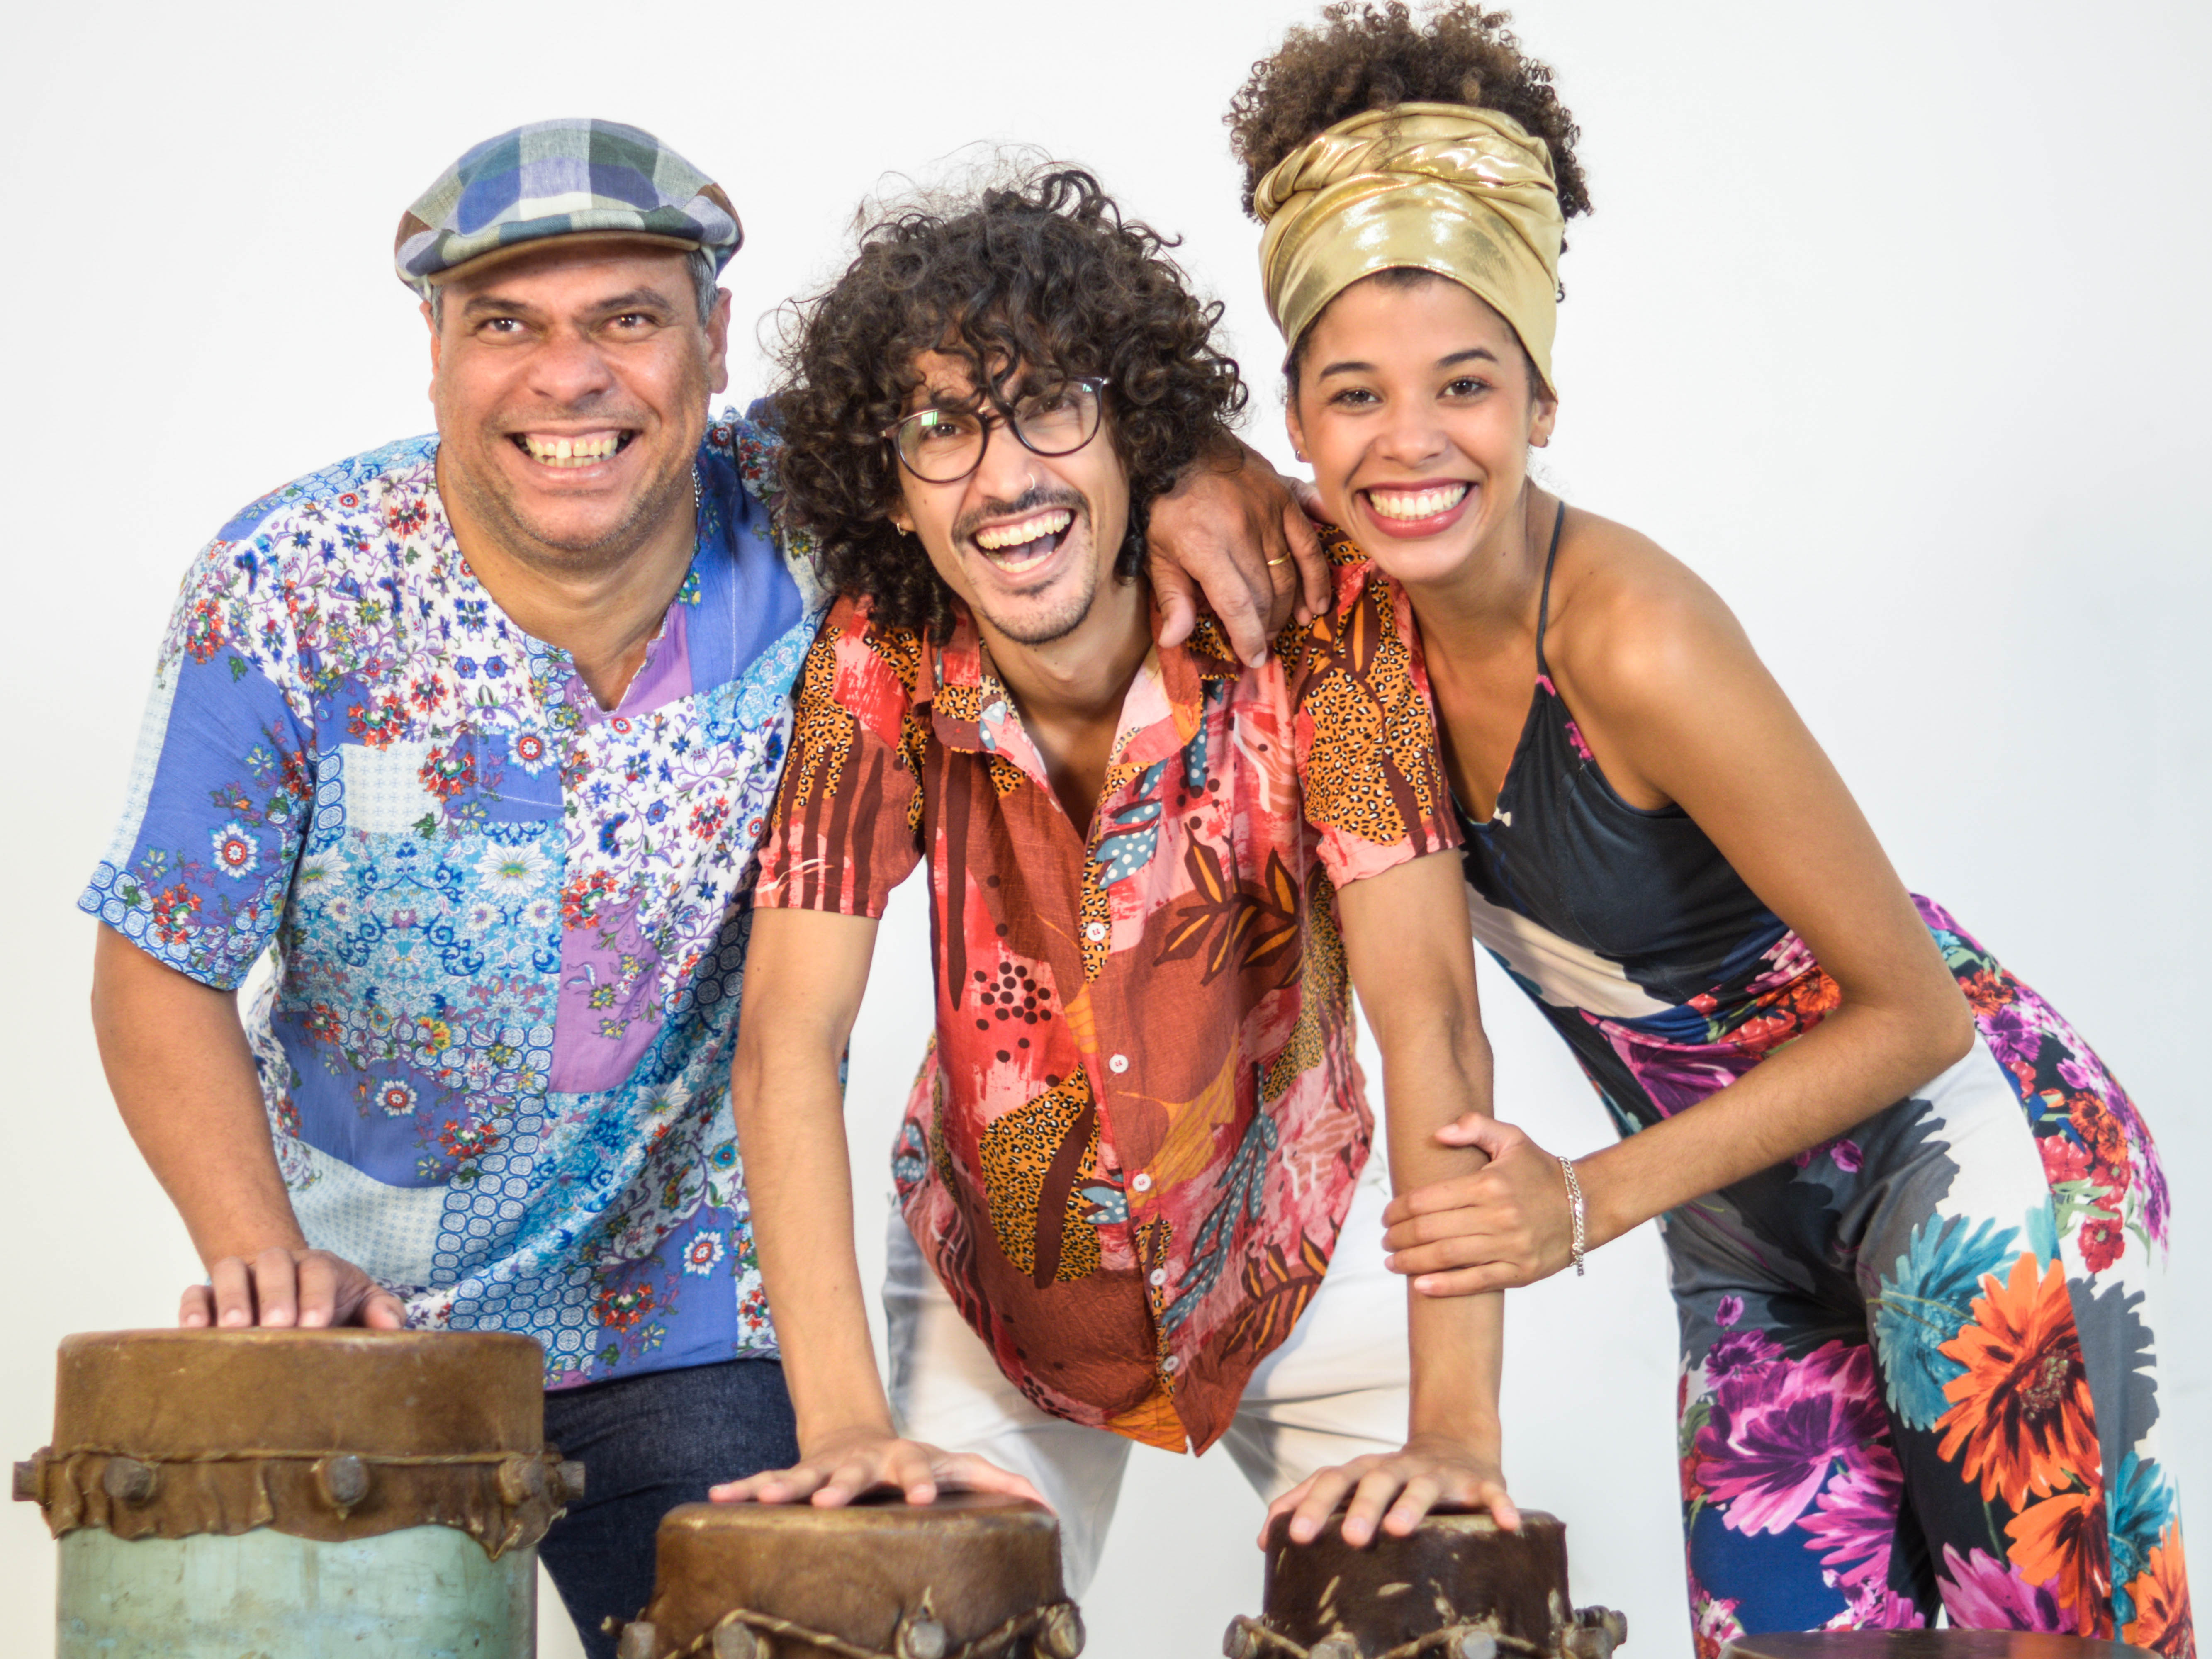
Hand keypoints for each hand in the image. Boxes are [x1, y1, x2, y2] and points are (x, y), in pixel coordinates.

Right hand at [181, 1247, 406, 1329]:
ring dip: (231, 1297)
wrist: (293, 1298)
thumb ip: (383, 1311)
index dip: (316, 1295)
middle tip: (276, 1326)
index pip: (319, 1271)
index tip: (316, 1325)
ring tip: (234, 1328)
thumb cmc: (333, 1305)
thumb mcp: (363, 1304)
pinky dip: (192, 1306)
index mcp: (318, 1267)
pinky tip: (194, 1329)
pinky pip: (196, 1291)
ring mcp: (242, 1278)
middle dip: (275, 1294)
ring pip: (230, 1270)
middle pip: (274, 1264)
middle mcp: (278, 1265)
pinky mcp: (210, 1296)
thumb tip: (393, 1327)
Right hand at [709, 1426, 1044, 1508]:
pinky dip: (744, 1488)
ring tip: (767, 1499)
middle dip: (843, 1486)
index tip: (922, 1498)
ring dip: (786, 1486)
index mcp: (905, 1460)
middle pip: (856, 1472)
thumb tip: (1045, 1504)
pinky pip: (766, 1479)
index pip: (916, 1468)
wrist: (859, 1435)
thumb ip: (996, 1482)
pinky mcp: (797, 1472)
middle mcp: (865, 1461)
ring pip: (805, 1474)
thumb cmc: (915, 1462)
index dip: (920, 1481)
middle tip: (830, 1501)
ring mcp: (828, 1466)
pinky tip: (717, 1498)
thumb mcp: (956, 1466)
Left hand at [1146, 438, 1329, 664]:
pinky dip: (1317, 575)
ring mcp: (1268, 514)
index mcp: (1206, 548)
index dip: (1248, 636)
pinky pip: (1310, 542)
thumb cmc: (1167, 504)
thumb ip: (1172, 597)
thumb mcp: (1157, 551)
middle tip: (1264, 640)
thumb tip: (1177, 640)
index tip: (1253, 657)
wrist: (1184, 444)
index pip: (1237, 604)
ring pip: (1290, 574)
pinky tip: (1318, 600)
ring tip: (1292, 624)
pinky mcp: (1285, 498)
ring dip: (1293, 606)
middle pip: (1266, 594)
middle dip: (1267, 625)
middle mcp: (1241, 532)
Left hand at [1263, 1433, 1517, 1548]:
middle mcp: (1400, 1467)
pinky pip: (1492, 1494)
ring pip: (1424, 1486)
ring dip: (1412, 1505)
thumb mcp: (1354, 1486)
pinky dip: (1500, 1506)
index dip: (1310, 1507)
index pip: (1331, 1482)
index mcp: (1367, 1470)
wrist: (1457, 1444)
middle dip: (1361, 1508)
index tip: (1290, 1536)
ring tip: (1401, 1528)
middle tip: (1350, 1537)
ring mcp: (1440, 1474)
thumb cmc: (1396, 1477)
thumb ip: (1312, 1505)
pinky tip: (1507, 1524)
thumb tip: (1263, 1539)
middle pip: (1375, 1481)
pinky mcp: (1480, 1482)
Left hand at [1382, 1116, 1577, 1294]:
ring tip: (1392, 1261)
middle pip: (1432, 1230)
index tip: (1387, 1214)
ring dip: (1412, 1261)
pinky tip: (1420, 1284)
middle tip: (1385, 1239)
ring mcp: (1510, 1246)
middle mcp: (1498, 1216)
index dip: (1399, 1209)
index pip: (1428, 1199)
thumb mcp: (1512, 1138)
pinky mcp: (1521, 1271)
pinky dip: (1446, 1286)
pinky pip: (1476, 1282)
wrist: (1588, 1205)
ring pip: (1448, 1256)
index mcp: (1490, 1184)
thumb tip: (1437, 1133)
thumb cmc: (1542, 1171)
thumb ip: (1474, 1126)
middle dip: (1399, 1236)